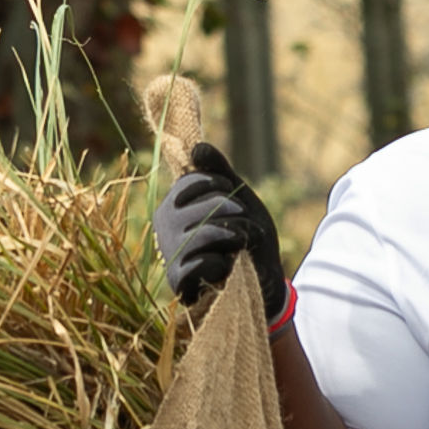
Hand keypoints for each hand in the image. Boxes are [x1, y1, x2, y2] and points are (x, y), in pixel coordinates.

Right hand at [152, 140, 286, 322]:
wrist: (263, 278)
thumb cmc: (247, 236)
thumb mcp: (238, 197)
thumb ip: (219, 171)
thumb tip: (196, 148)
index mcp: (174, 204)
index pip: (189, 184)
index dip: (217, 185)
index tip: (234, 196)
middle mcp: (165, 226)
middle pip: (197, 207)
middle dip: (230, 211)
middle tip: (244, 223)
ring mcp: (169, 253)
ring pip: (201, 233)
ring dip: (233, 235)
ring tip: (243, 242)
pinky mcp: (178, 281)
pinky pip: (199, 263)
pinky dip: (222, 262)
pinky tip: (228, 266)